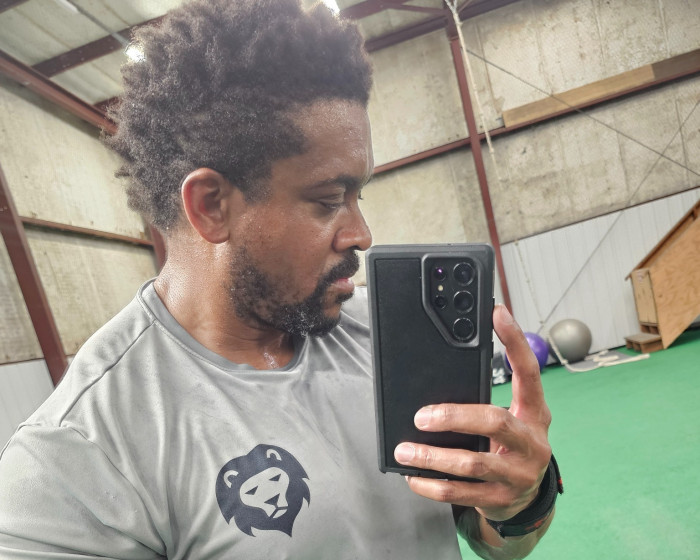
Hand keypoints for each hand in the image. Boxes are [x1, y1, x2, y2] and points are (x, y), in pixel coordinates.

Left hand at [394, 304, 551, 521]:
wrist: (526, 500)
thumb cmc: (509, 448)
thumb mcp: (510, 419)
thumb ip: (484, 400)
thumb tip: (436, 385)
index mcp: (534, 413)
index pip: (528, 372)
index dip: (515, 342)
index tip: (497, 314)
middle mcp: (532, 442)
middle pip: (494, 422)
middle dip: (453, 417)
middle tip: (421, 416)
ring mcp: (519, 474)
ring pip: (473, 463)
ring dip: (433, 457)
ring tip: (405, 451)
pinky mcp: (502, 499)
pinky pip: (462, 493)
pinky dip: (433, 484)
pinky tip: (414, 477)